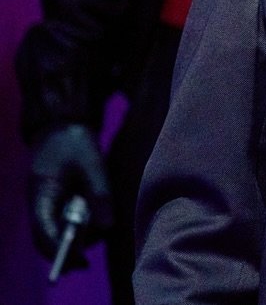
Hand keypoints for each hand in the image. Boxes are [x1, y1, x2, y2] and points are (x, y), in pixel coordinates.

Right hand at [29, 124, 113, 274]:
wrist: (62, 125)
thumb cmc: (74, 142)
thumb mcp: (93, 164)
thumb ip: (100, 194)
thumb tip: (107, 226)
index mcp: (41, 194)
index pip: (44, 230)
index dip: (59, 248)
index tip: (79, 260)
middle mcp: (39, 203)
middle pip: (45, 237)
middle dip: (64, 250)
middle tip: (85, 261)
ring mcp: (44, 202)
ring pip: (53, 231)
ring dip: (73, 237)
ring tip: (97, 230)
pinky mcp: (54, 200)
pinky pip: (60, 221)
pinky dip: (75, 226)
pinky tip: (94, 220)